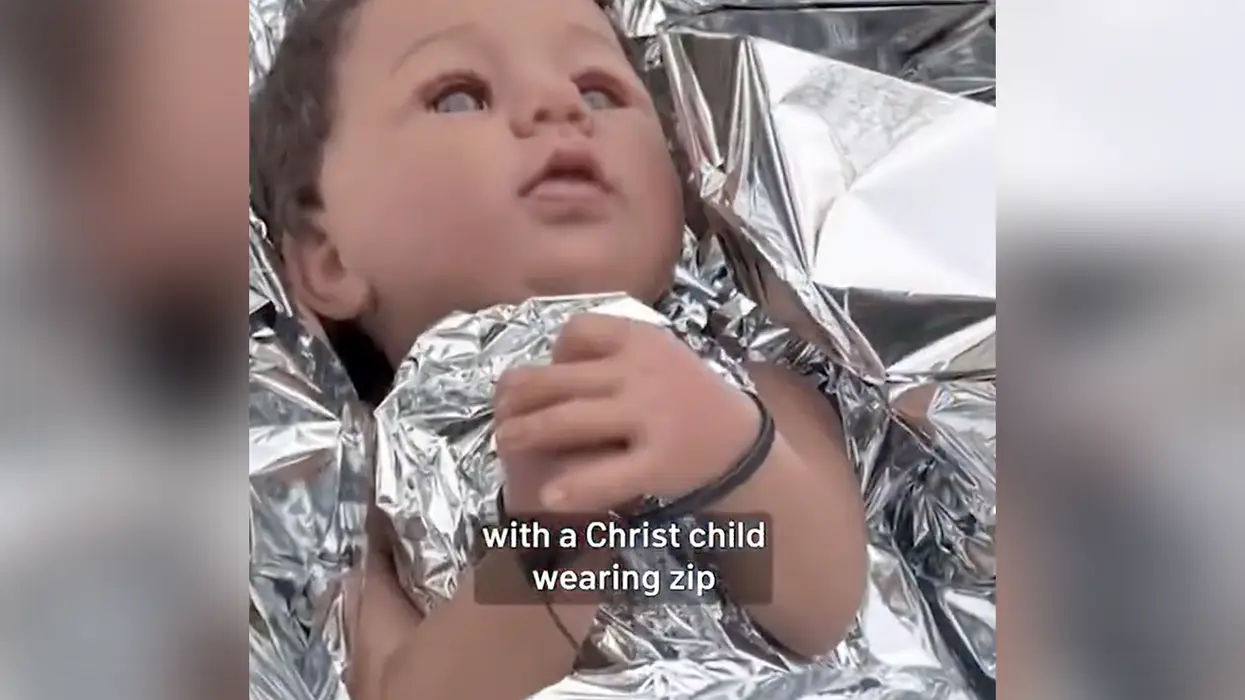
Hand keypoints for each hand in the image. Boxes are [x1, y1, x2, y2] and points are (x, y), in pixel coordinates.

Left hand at [493, 313, 759, 512]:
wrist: (741, 444)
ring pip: (570, 420)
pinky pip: (607, 475)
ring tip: (505, 440)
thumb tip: (543, 367)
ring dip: (528, 431)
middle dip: (521, 396)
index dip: (553, 353)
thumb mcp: (659, 356)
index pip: (578, 331)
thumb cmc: (688, 397)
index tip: (552, 372)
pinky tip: (549, 496)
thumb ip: (610, 354)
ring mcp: (651, 417)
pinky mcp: (659, 462)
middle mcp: (643, 372)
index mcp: (643, 340)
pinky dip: (575, 486)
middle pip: (561, 379)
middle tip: (500, 410)